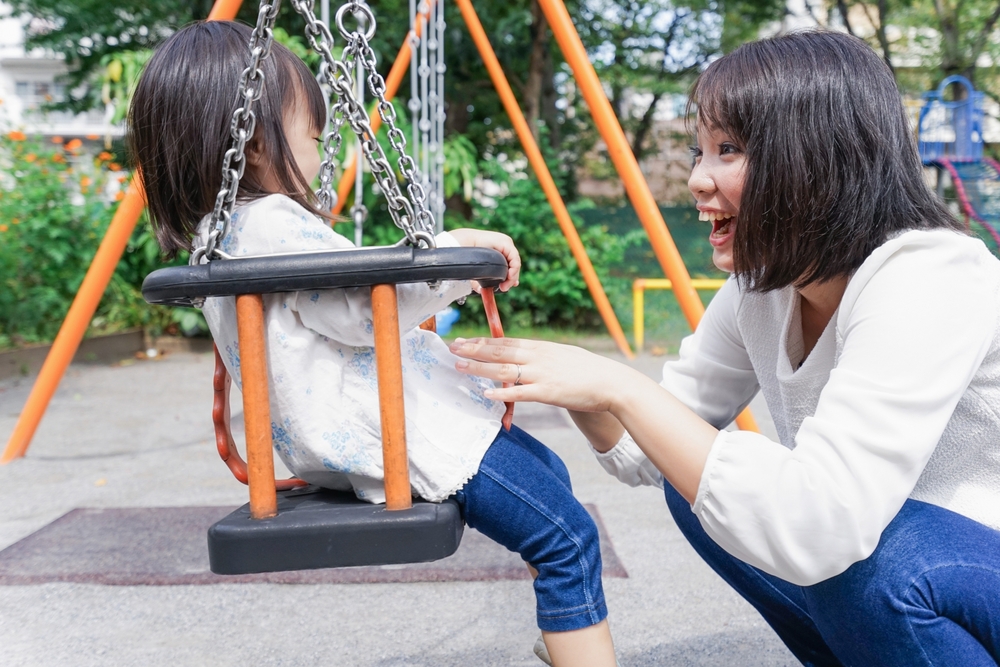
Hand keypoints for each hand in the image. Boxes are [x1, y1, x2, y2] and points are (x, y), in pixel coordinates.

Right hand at [448, 228, 519, 292]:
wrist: (464, 244)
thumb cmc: (468, 254)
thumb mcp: (478, 270)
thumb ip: (481, 279)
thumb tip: (480, 291)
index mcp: (501, 250)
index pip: (511, 264)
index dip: (512, 277)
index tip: (508, 286)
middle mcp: (505, 246)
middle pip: (514, 265)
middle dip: (511, 279)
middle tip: (504, 288)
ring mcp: (507, 243)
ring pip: (515, 263)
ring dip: (512, 276)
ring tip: (505, 285)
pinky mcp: (507, 243)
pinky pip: (514, 258)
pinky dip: (514, 269)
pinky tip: (509, 277)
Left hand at [448, 336, 650, 412]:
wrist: (611, 382)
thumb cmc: (587, 371)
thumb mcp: (561, 356)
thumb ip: (540, 357)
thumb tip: (523, 358)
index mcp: (540, 348)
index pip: (505, 341)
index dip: (482, 341)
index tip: (464, 340)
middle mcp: (538, 358)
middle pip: (500, 351)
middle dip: (474, 350)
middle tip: (452, 348)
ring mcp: (542, 374)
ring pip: (505, 370)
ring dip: (480, 368)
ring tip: (460, 367)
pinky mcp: (548, 393)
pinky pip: (521, 393)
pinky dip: (503, 392)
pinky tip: (487, 392)